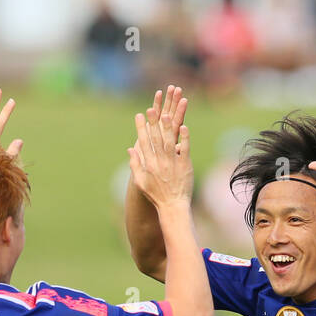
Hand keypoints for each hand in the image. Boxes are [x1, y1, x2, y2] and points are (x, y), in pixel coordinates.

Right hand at [128, 86, 192, 209]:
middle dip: (152, 123)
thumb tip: (130, 149)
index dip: (140, 128)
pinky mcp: (185, 165)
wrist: (173, 206)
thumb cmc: (156, 195)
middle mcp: (160, 162)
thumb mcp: (141, 181)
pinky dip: (184, 137)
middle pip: (156, 139)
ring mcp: (173, 163)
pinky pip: (185, 149)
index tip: (138, 115)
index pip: (143, 143)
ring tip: (166, 114)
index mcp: (149, 164)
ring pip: (169, 142)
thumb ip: (135, 165)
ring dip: (167, 127)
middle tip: (150, 109)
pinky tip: (184, 125)